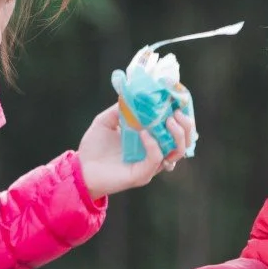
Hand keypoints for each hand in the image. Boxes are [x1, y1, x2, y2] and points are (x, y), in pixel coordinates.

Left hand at [77, 103, 193, 198]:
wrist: (81, 169)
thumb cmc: (93, 148)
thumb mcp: (105, 121)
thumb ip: (119, 109)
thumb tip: (133, 94)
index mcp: (151, 140)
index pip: (176, 129)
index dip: (183, 116)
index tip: (180, 101)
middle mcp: (155, 153)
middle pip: (185, 142)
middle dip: (186, 126)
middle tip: (176, 113)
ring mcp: (150, 165)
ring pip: (177, 152)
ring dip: (177, 134)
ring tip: (168, 120)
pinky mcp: (142, 174)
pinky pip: (156, 159)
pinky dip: (154, 145)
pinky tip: (144, 133)